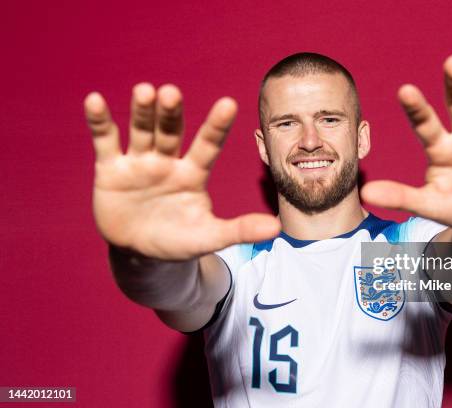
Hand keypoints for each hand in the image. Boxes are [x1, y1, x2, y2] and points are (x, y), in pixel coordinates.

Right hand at [84, 84, 280, 259]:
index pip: (208, 145)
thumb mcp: (208, 237)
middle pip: (171, 132)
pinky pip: (106, 141)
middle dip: (171, 113)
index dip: (217, 126)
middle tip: (171, 93)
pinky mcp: (111, 168)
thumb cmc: (178, 241)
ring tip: (144, 91)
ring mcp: (139, 162)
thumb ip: (240, 229)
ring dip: (141, 113)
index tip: (229, 103)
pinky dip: (99, 122)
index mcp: (193, 174)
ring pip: (141, 131)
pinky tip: (94, 101)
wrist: (140, 253)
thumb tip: (277, 229)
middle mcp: (168, 161)